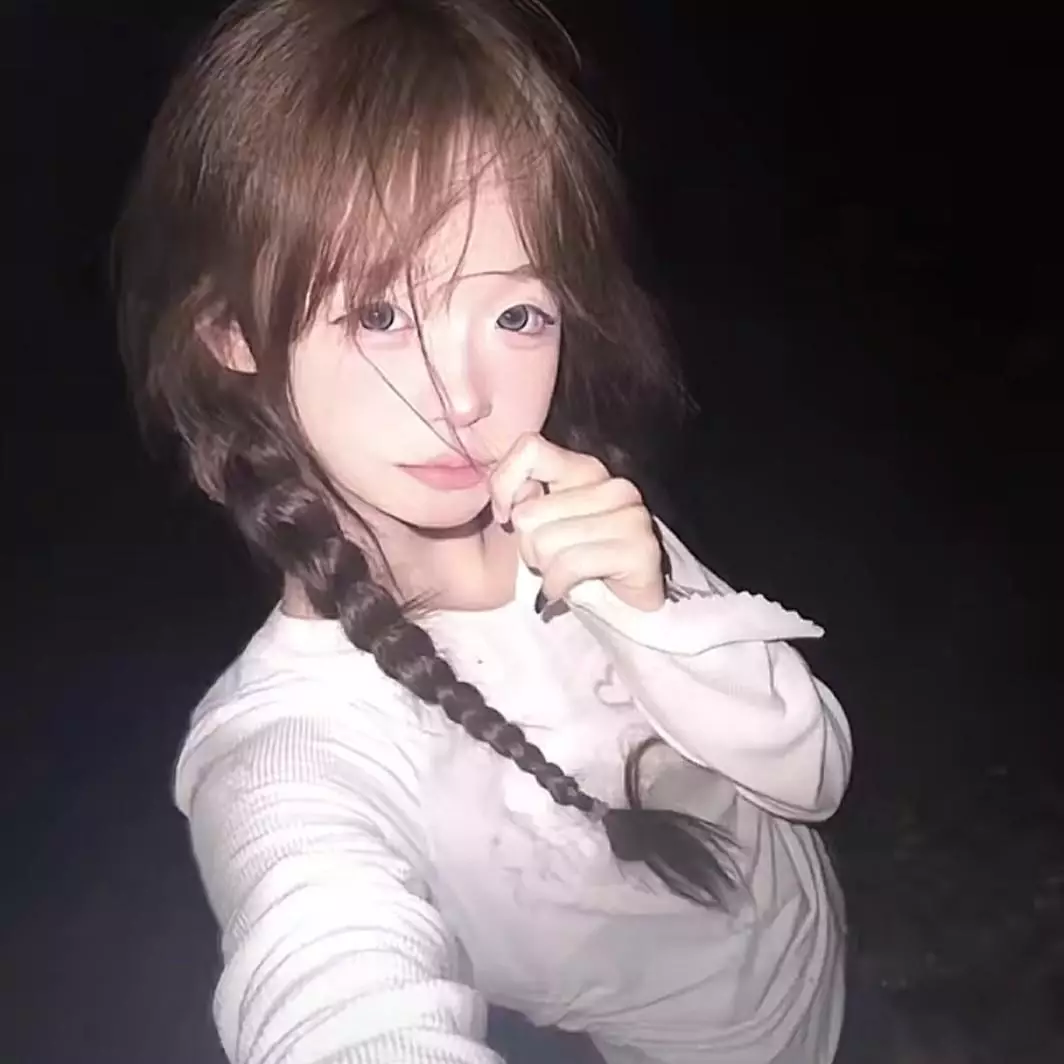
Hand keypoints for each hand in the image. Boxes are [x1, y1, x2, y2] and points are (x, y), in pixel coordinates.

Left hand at [488, 433, 665, 612]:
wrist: (608, 616)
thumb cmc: (562, 566)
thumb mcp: (528, 524)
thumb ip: (517, 495)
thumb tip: (516, 502)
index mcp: (582, 468)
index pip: (530, 448)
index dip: (504, 484)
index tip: (506, 517)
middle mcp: (612, 484)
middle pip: (530, 511)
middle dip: (527, 545)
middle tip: (546, 559)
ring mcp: (632, 515)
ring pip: (547, 540)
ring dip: (543, 567)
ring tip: (560, 574)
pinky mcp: (641, 549)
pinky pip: (570, 564)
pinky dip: (556, 585)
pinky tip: (565, 590)